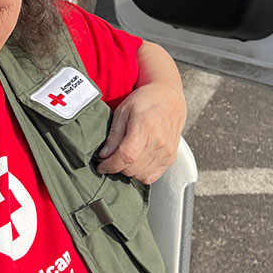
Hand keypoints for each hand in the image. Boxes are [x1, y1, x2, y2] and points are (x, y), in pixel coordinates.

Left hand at [95, 42, 185, 184]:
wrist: (169, 96)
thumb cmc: (145, 101)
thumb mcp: (123, 111)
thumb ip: (114, 135)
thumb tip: (104, 155)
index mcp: (145, 127)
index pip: (126, 156)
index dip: (110, 165)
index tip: (101, 166)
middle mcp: (159, 141)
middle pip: (133, 168)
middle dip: (117, 168)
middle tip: (110, 160)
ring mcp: (167, 151)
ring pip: (142, 175)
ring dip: (128, 172)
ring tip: (123, 160)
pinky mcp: (171, 157)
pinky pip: (153, 176)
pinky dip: (141, 174)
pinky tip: (136, 163)